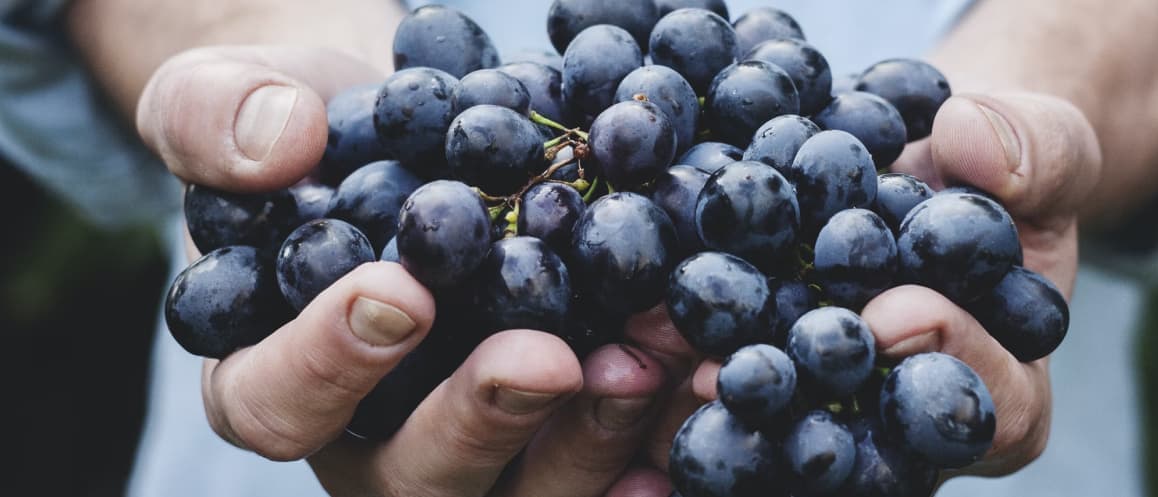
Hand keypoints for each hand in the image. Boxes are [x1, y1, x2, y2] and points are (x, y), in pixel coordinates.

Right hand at [139, 45, 685, 496]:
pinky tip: (705, 397)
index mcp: (272, 376)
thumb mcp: (231, 97)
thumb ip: (218, 117)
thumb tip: (278, 142)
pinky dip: (659, 438)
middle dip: (485, 421)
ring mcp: (473, 446)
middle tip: (548, 358)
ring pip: (525, 488)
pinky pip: (606, 464)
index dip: (330, 364)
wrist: (405, 134)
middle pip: (414, 477)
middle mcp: (373, 438)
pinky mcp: (557, 431)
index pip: (275, 403)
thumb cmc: (305, 128)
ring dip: (594, 434)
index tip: (401, 291)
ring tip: (655, 357)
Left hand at [675, 91, 1101, 480]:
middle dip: (807, 405)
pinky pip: (732, 384)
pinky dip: (687, 356)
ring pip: (787, 427)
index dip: (951, 362)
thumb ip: (1035, 150)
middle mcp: (912, 420)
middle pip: (872, 444)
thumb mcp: (1044, 146)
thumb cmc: (1000, 170)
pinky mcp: (771, 376)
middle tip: (742, 375)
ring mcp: (836, 409)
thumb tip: (969, 140)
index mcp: (1006, 389)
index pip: (996, 407)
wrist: (924, 166)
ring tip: (673, 361)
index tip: (897, 314)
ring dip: (726, 395)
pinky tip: (641, 328)